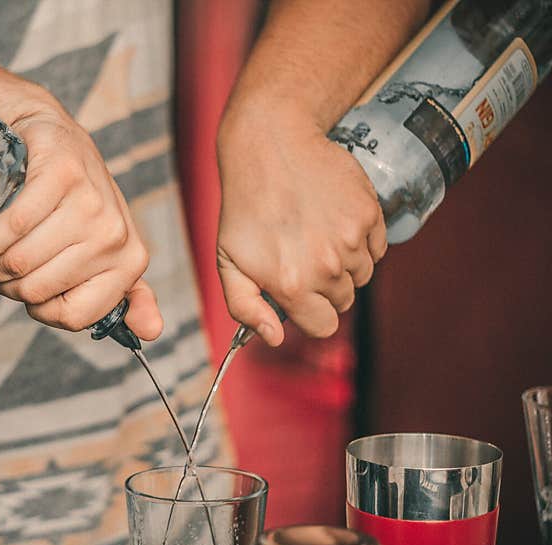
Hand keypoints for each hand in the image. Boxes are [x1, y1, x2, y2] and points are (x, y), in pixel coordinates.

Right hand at [0, 89, 162, 340]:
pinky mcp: (62, 174)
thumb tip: (153, 332)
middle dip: (7, 286)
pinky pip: (12, 228)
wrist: (51, 137)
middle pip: (39, 290)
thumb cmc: (74, 203)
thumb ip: (126, 295)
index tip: (27, 292)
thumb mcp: (103, 251)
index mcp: (130, 260)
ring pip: (21, 262)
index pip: (74, 317)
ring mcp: (91, 203)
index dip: (40, 311)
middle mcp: (115, 234)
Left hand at [216, 101, 386, 345]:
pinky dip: (360, 241)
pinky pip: (376, 247)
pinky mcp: (369, 214)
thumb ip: (246, 307)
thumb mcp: (228, 261)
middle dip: (324, 288)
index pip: (323, 326)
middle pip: (343, 301)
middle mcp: (327, 267)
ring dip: (344, 264)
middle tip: (302, 255)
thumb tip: (274, 338)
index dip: (311, 314)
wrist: (271, 146)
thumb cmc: (244, 206)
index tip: (300, 294)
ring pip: (361, 275)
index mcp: (292, 285)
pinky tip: (333, 221)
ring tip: (316, 235)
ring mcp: (352, 239)